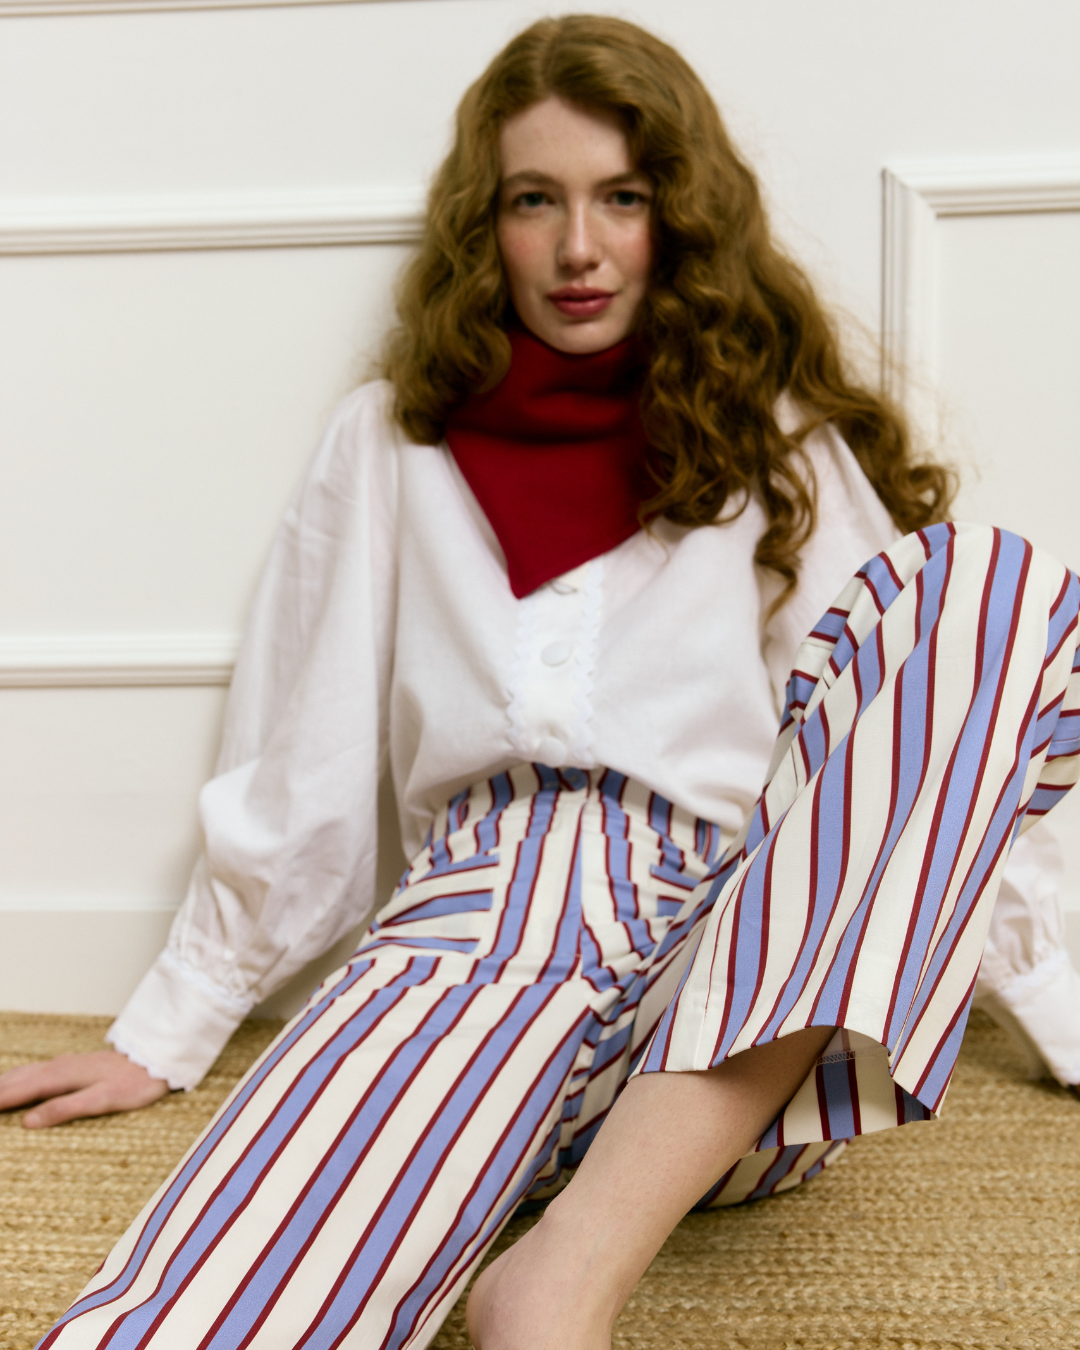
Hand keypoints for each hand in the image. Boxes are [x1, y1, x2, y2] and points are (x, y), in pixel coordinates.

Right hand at [0, 1050, 169, 1127]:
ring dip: (2, 1083)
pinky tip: (14, 1081)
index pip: (18, 1091)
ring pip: (23, 1073)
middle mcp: (58, 1067)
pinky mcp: (70, 1066)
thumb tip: (27, 1122)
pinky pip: (34, 1072)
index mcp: (61, 1076)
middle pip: (15, 1080)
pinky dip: (16, 1079)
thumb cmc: (133, 1083)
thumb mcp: (102, 1100)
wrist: (156, 1058)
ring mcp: (64, 1064)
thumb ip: (66, 1108)